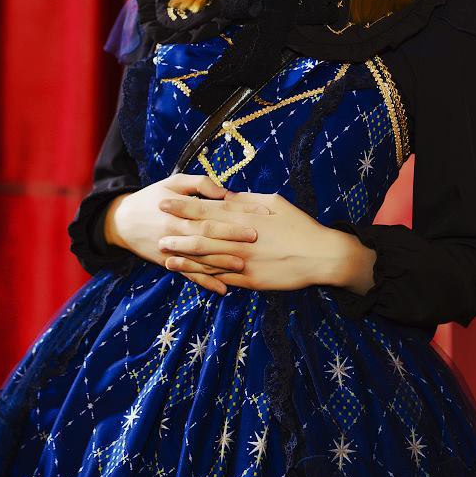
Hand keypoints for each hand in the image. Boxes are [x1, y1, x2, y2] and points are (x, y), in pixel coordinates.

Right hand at [106, 173, 257, 295]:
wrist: (122, 221)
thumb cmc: (152, 197)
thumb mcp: (172, 182)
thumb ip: (200, 184)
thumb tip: (226, 192)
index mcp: (179, 209)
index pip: (212, 211)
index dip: (235, 213)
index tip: (258, 213)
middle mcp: (175, 231)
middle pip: (206, 235)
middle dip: (231, 237)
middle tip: (255, 238)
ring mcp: (171, 249)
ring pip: (199, 258)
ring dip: (221, 263)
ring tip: (243, 265)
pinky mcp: (168, 263)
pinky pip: (188, 275)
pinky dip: (205, 282)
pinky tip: (223, 289)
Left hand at [157, 188, 339, 292]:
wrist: (320, 255)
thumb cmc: (298, 225)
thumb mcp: (273, 202)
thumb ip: (246, 201)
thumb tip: (225, 196)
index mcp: (244, 217)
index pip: (206, 210)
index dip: (182, 206)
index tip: (163, 202)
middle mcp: (239, 239)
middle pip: (200, 236)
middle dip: (176, 232)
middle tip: (155, 230)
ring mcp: (243, 261)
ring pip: (206, 259)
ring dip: (183, 256)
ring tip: (164, 254)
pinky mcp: (249, 280)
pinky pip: (221, 278)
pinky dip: (203, 276)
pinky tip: (189, 275)